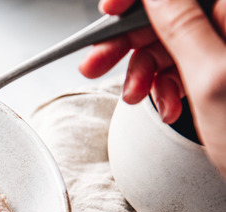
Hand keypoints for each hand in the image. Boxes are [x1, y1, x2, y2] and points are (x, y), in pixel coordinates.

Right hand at [79, 0, 225, 176]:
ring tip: (134, 97)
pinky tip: (165, 104)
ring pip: (172, 42)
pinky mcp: (225, 73)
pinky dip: (165, 85)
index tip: (109, 12)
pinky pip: (184, 66)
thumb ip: (182, 25)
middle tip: (97, 62)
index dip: (137, 0)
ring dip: (144, 70)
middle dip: (130, 41)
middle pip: (170, 14)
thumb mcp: (212, 80)